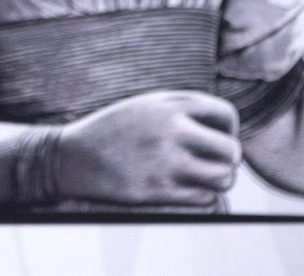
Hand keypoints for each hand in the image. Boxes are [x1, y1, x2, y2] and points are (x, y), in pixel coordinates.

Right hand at [55, 91, 240, 207]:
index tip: (217, 138)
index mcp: (170, 105)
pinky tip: (186, 189)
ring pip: (223, 178)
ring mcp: (166, 162)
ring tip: (203, 178)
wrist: (72, 156)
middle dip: (228, 160)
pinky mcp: (158, 191)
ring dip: (218, 180)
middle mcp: (172, 130)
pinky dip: (202, 196)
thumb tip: (225, 129)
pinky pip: (204, 199)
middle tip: (214, 163)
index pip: (226, 115)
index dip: (229, 129)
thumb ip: (184, 110)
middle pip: (231, 151)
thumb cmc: (114, 129)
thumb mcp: (147, 104)